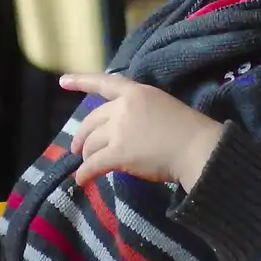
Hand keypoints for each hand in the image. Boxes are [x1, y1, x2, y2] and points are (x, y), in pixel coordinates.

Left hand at [60, 73, 223, 189]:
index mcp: (136, 92)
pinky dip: (85, 173)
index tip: (63, 81)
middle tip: (77, 148)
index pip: (105, 83)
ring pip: (91, 143)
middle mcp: (123, 107)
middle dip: (82, 135)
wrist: (197, 148)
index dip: (82, 81)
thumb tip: (123, 130)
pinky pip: (93, 164)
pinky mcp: (118, 153)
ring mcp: (120, 130)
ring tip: (86, 164)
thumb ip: (139, 112)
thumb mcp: (162, 107)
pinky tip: (81, 180)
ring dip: (86, 155)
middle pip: (92, 120)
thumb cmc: (188, 130)